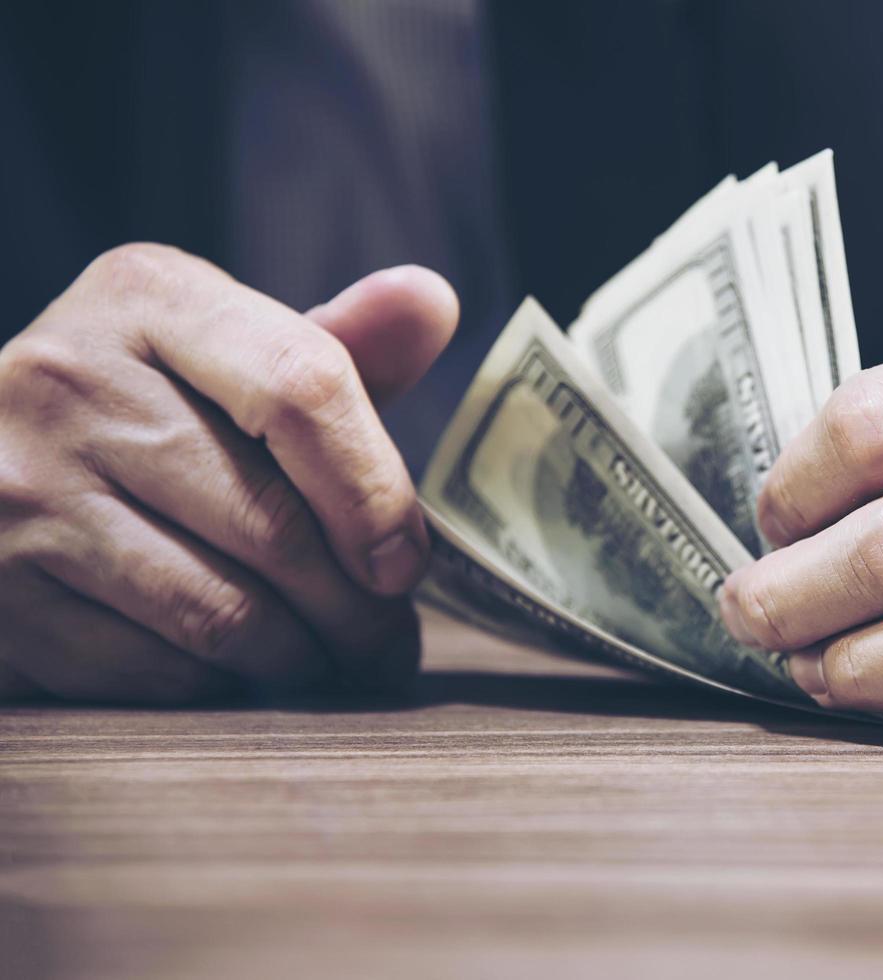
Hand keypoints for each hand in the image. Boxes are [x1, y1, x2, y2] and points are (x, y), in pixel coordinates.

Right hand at [0, 244, 457, 701]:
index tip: (406, 564)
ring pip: (221, 612)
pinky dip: (219, 687)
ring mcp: (17, 486)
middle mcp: (66, 377)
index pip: (302, 386)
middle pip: (272, 522)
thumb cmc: (147, 411)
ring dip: (301, 660)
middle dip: (356, 608)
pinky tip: (239, 674)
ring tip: (331, 663)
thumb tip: (433, 301)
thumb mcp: (230, 357)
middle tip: (388, 643)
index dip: (376, 493)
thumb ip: (337, 344)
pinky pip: (155, 669)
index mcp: (149, 297)